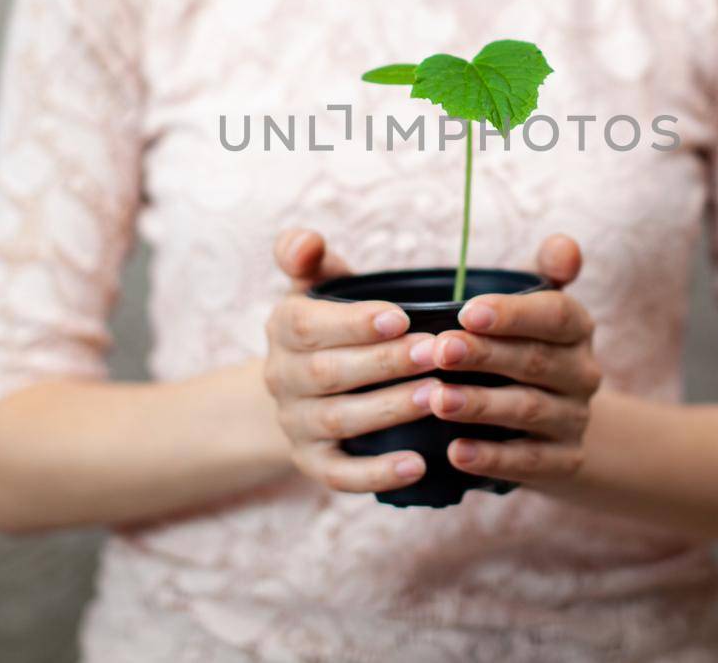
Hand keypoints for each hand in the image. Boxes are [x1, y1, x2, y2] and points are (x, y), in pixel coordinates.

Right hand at [262, 229, 437, 493]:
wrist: (303, 387)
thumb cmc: (330, 324)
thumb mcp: (317, 283)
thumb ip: (308, 254)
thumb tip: (306, 242)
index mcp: (283, 328)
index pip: (307, 325)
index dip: (353, 323)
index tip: (402, 317)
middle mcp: (280, 378)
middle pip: (328, 374)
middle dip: (384, 363)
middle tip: (435, 353)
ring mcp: (294, 424)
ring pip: (338, 421)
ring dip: (389, 410)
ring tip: (437, 397)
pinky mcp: (312, 464)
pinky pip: (339, 475)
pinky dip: (376, 473)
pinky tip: (418, 464)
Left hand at [414, 234, 600, 483]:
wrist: (555, 423)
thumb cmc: (525, 346)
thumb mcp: (535, 304)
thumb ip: (546, 271)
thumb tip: (564, 245)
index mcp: (577, 327)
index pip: (555, 315)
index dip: (513, 314)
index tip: (466, 311)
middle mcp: (583, 372)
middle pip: (535, 361)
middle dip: (485, 355)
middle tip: (439, 351)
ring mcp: (575, 419)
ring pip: (529, 411)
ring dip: (481, 405)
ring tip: (438, 400)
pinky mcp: (565, 461)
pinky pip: (529, 462)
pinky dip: (493, 458)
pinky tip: (456, 452)